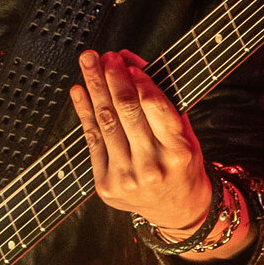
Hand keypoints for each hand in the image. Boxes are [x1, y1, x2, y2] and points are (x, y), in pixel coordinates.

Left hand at [71, 49, 214, 237]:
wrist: (176, 209)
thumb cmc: (181, 164)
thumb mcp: (184, 132)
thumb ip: (161, 99)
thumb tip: (131, 63)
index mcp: (178, 152)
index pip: (155, 107)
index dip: (138, 81)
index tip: (127, 62)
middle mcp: (152, 167)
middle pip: (126, 111)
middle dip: (112, 77)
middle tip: (105, 56)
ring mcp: (125, 178)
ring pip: (105, 122)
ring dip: (94, 87)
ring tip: (89, 62)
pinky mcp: (105, 186)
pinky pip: (91, 140)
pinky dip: (83, 112)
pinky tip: (79, 91)